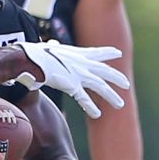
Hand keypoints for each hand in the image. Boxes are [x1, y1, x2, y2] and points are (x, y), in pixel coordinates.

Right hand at [15, 41, 129, 118]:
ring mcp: (78, 74)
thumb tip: (51, 44)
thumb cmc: (35, 54)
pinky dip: (91, 107)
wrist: (31, 59)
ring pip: (100, 86)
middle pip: (104, 71)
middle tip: (126, 84)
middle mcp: (81, 63)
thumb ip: (53, 48)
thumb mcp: (48, 48)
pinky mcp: (72, 86)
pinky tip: (97, 114)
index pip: (96, 52)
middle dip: (116, 77)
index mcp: (76, 54)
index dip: (107, 53)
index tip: (118, 53)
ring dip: (111, 96)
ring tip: (121, 105)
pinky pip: (85, 99)